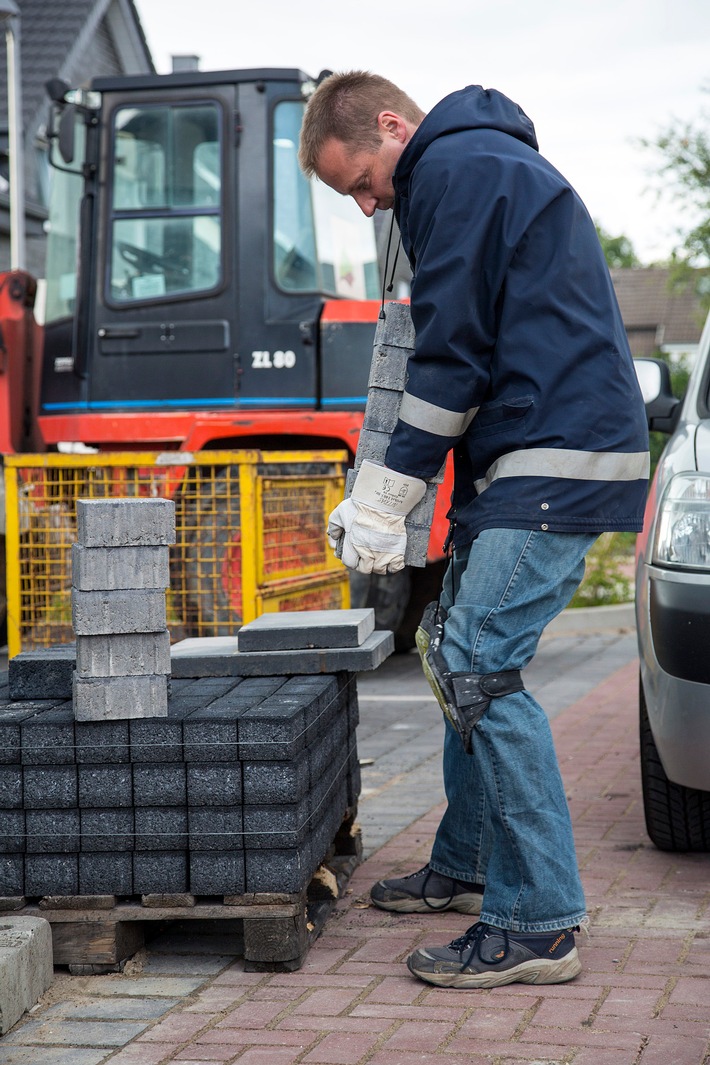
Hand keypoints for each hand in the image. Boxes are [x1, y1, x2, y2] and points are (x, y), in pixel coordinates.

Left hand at [326, 460, 425, 574]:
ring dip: (378, 565)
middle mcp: (368, 553)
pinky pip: (396, 566)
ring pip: (380, 569)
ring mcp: (383, 553)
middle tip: (365, 557)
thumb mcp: (339, 512)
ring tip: (378, 557)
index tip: (352, 554)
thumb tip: (333, 536)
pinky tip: (391, 559)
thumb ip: (333, 526)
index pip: (349, 563)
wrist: (382, 500)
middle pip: (365, 569)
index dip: (349, 559)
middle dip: (363, 564)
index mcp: (353, 546)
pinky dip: (394, 565)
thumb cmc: (360, 505)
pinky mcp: (397, 549)